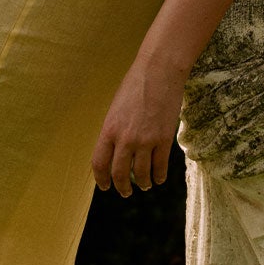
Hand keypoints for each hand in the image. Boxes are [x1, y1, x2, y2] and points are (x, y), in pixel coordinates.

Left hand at [92, 55, 186, 197]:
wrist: (159, 72)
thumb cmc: (135, 85)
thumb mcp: (116, 108)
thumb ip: (114, 130)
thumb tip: (115, 150)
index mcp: (109, 130)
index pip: (99, 163)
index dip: (101, 179)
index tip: (105, 186)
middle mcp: (125, 139)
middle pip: (120, 174)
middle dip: (122, 187)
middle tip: (125, 192)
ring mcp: (145, 141)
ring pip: (142, 173)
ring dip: (143, 183)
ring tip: (145, 186)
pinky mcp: (164, 139)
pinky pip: (160, 166)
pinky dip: (159, 176)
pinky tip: (159, 178)